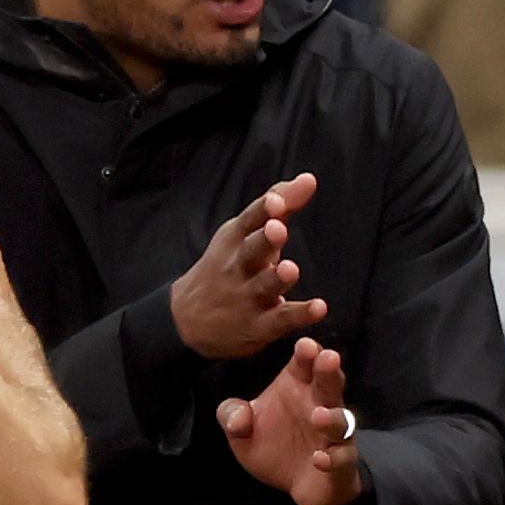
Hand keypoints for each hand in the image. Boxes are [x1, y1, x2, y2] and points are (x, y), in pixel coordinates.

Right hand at [173, 173, 327, 359]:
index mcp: (234, 241)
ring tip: (290, 269)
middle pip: (251, 251)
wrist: (186, 321)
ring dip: (276, 278)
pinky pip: (280, 319)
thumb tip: (309, 179)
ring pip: (263, 287)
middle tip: (278, 229)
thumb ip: (279, 205)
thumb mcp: (243, 233)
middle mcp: (237, 267)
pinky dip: (299, 315)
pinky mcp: (259, 326)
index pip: (248, 221)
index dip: (263, 210)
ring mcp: (246, 297)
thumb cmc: (227, 267)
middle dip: (264, 240)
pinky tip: (319, 308)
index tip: (276, 202)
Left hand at [217, 337, 367, 504]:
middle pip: (330, 384)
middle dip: (329, 371)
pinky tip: (319, 459)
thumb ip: (231, 417)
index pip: (304, 364)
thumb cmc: (275, 447)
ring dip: (332, 418)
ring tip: (318, 415)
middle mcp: (320, 405)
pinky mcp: (341, 461)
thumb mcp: (242, 433)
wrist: (296, 486)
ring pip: (342, 420)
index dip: (307, 354)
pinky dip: (333, 458)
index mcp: (298, 388)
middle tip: (328, 357)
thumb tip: (237, 417)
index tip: (305, 345)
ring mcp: (334, 434)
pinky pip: (342, 457)